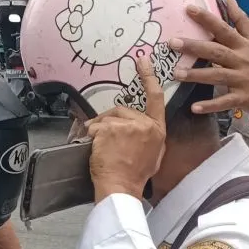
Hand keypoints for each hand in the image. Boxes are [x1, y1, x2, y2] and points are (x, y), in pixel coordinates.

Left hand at [85, 57, 166, 201]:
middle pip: (122, 110)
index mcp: (157, 130)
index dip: (149, 77)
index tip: (143, 61)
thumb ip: (150, 136)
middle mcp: (144, 125)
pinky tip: (97, 149)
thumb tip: (142, 129)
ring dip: (99, 131)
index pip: (155, 97)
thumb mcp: (154, 155)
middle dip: (110, 121)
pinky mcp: (110, 129)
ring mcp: (127, 126)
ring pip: (107, 119)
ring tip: (102, 148)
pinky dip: (91, 136)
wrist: (121, 187)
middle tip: (104, 138)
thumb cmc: (135, 175)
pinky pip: (95, 127)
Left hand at [170, 0, 248, 119]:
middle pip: (216, 51)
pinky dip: (210, 106)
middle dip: (194, 46)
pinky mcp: (244, 98)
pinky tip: (194, 108)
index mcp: (244, 45)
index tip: (188, 8)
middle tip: (173, 42)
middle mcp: (242, 60)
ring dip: (196, 75)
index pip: (223, 28)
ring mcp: (243, 80)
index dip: (206, 18)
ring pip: (217, 76)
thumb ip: (241, 20)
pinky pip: (225, 102)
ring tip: (176, 73)